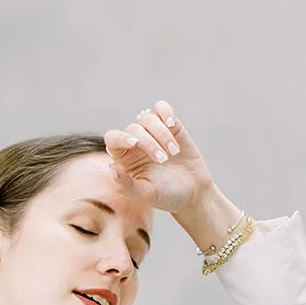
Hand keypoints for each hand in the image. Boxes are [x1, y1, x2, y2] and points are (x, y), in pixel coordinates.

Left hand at [105, 99, 214, 217]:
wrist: (193, 193)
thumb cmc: (166, 196)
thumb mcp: (147, 195)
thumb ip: (128, 185)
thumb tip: (112, 168)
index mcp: (124, 158)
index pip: (113, 138)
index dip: (120, 137)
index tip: (134, 144)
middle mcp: (136, 143)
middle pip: (134, 129)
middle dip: (150, 143)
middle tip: (163, 160)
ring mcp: (153, 132)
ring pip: (147, 118)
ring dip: (161, 133)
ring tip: (174, 152)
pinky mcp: (171, 126)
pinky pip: (162, 109)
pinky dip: (166, 112)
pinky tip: (172, 124)